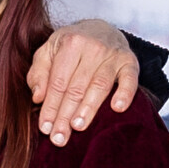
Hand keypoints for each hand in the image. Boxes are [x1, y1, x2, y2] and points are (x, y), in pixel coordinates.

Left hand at [28, 22, 139, 147]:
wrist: (101, 29)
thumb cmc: (70, 46)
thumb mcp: (48, 51)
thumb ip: (38, 73)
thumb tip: (38, 98)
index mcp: (70, 43)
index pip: (58, 82)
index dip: (50, 107)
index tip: (45, 128)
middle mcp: (93, 47)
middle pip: (77, 87)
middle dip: (66, 115)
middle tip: (59, 138)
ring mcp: (113, 54)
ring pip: (100, 85)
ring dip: (89, 108)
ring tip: (78, 127)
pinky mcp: (130, 61)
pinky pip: (130, 78)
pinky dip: (126, 93)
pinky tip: (118, 108)